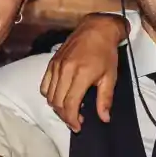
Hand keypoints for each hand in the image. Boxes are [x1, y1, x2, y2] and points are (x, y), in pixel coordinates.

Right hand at [39, 13, 127, 130]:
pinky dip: (50, 95)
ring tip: (70, 109)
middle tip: (76, 121)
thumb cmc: (106, 53)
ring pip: (49, 96)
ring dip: (57, 107)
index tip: (79, 127)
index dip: (72, 120)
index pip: (70, 104)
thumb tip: (104, 119)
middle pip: (57, 103)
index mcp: (81, 75)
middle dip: (65, 117)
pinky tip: (61, 97)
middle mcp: (65, 70)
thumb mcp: (110, 77)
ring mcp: (56, 66)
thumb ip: (105, 99)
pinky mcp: (51, 62)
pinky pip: (44, 85)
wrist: (97, 29)